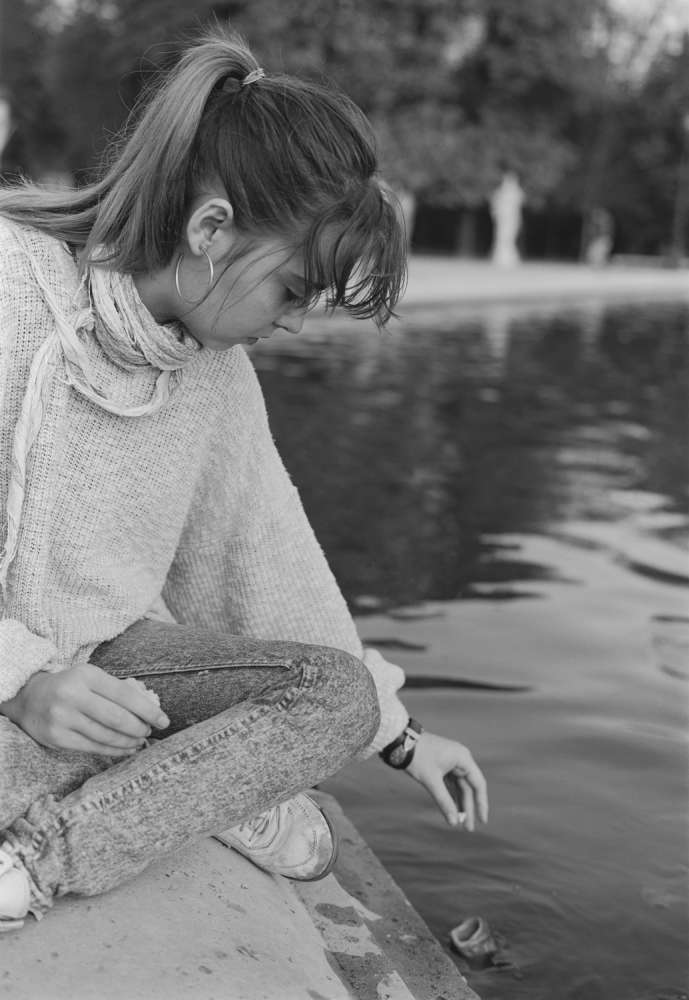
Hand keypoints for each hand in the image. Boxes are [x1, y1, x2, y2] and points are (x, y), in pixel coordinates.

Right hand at [0, 664, 169, 755]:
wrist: (29, 698)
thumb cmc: (71, 686)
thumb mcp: (91, 677)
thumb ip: (117, 690)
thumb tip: (150, 711)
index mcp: (87, 675)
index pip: (125, 695)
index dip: (148, 710)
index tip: (164, 721)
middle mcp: (73, 696)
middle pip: (117, 718)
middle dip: (139, 728)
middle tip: (149, 732)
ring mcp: (63, 718)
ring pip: (106, 736)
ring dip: (129, 742)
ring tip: (140, 742)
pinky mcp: (57, 738)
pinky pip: (92, 747)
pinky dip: (113, 751)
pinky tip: (125, 750)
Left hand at [405, 731, 488, 831]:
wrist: (400, 741)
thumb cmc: (417, 757)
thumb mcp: (431, 781)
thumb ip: (444, 802)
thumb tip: (454, 822)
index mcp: (463, 758)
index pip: (478, 784)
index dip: (481, 804)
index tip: (482, 821)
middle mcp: (460, 759)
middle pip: (468, 787)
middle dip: (468, 808)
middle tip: (468, 828)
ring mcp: (451, 761)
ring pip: (459, 787)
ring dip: (459, 803)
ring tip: (459, 823)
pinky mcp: (442, 764)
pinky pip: (450, 783)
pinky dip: (450, 796)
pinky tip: (451, 810)